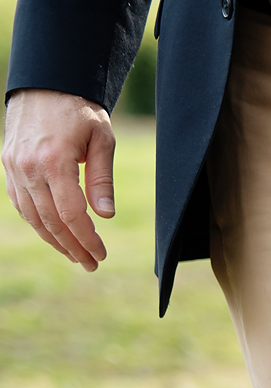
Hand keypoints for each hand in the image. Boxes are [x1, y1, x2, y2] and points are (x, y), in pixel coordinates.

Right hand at [2, 88, 117, 270]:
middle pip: (50, 221)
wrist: (46, 84)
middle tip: (91, 263)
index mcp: (54, 161)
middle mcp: (28, 166)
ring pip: (32, 215)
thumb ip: (102, 180)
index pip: (71, 214)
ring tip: (74, 255)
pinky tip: (53, 234)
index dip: (87, 239)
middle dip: (72, 246)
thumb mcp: (102, 141)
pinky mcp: (8, 164)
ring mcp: (14, 166)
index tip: (101, 254)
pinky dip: (36, 221)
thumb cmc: (80, 111)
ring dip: (53, 240)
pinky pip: (20, 202)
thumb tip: (105, 216)